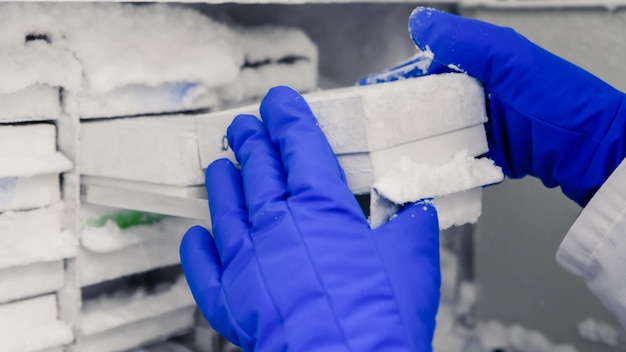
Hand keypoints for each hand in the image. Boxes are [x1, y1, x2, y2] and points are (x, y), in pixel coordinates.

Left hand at [180, 86, 440, 350]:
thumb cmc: (381, 317)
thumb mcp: (413, 260)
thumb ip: (412, 227)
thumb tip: (417, 213)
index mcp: (322, 207)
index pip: (299, 146)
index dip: (288, 119)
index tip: (278, 103)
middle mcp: (278, 224)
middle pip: (259, 170)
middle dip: (251, 143)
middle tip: (244, 127)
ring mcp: (248, 260)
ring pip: (227, 208)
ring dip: (223, 183)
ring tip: (220, 166)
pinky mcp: (231, 297)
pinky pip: (205, 266)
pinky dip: (199, 249)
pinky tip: (197, 235)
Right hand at [360, 7, 625, 206]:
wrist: (591, 150)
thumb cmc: (555, 100)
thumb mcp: (507, 58)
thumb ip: (461, 39)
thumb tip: (419, 20)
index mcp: (482, 63)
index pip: (428, 66)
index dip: (398, 80)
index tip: (370, 94)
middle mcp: (480, 93)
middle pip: (429, 104)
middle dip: (400, 117)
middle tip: (372, 134)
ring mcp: (485, 126)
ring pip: (439, 134)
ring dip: (416, 145)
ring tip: (388, 157)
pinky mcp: (492, 155)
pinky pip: (457, 159)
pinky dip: (440, 165)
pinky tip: (421, 172)